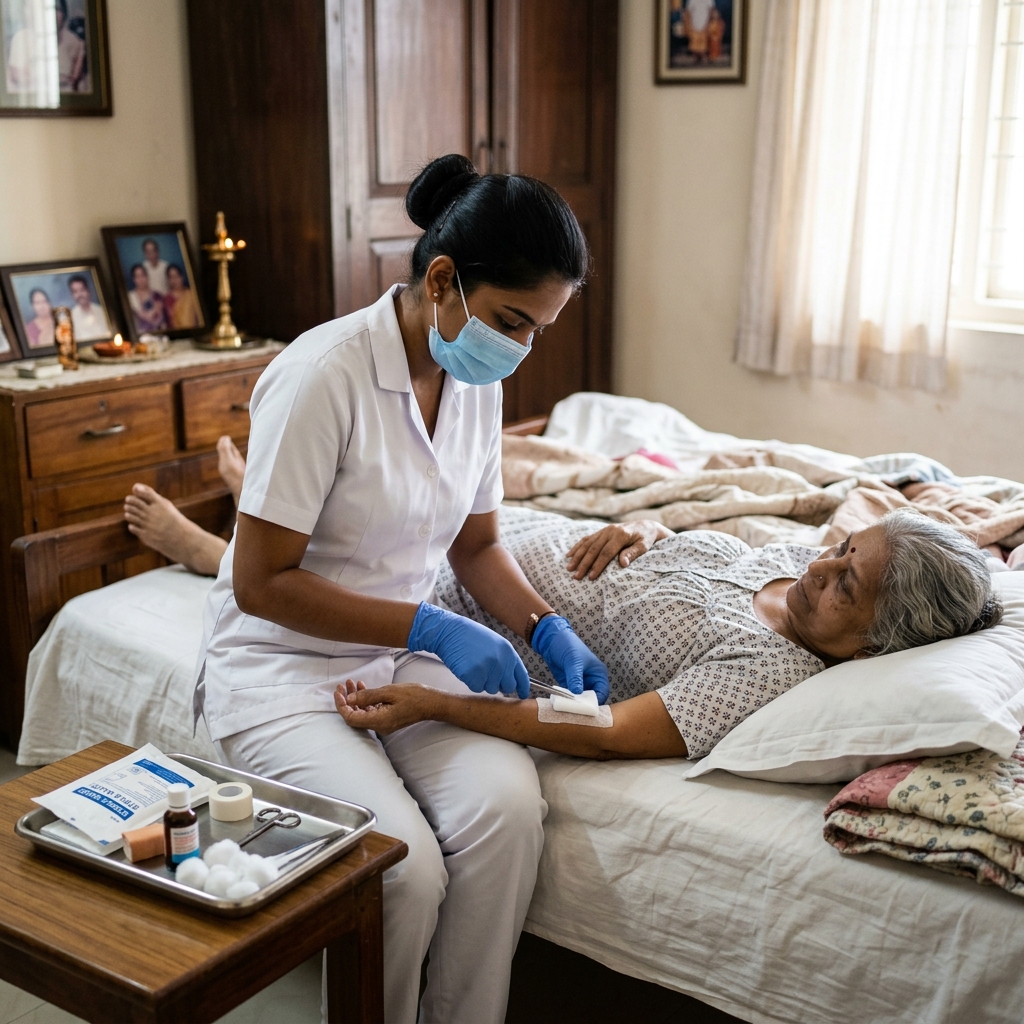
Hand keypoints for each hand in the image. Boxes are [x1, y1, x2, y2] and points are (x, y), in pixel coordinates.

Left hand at [334, 681, 436, 734]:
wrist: (432, 703)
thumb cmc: (414, 696)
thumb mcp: (389, 692)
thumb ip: (368, 696)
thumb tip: (349, 699)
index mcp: (379, 721)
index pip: (351, 719)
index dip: (341, 706)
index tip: (338, 692)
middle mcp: (379, 726)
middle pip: (355, 716)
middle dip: (346, 701)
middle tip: (342, 685)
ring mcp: (383, 723)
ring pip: (362, 713)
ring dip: (355, 699)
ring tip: (351, 683)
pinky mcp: (387, 719)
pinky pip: (371, 711)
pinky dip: (364, 700)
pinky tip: (363, 687)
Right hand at [407, 602, 529, 697]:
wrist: (451, 631)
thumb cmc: (471, 637)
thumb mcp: (495, 643)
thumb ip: (505, 660)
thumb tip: (511, 680)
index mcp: (509, 652)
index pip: (521, 675)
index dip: (523, 687)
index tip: (522, 695)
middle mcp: (501, 662)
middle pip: (507, 686)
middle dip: (498, 684)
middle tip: (487, 674)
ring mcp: (488, 669)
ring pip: (490, 688)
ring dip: (482, 682)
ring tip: (474, 665)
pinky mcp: (474, 676)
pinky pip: (476, 688)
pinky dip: (471, 682)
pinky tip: (467, 668)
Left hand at [531, 615, 609, 703]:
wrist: (551, 640)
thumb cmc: (568, 645)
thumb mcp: (573, 661)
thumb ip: (576, 677)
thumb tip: (577, 693)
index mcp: (598, 674)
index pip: (602, 692)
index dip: (596, 701)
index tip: (586, 708)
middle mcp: (591, 681)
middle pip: (592, 699)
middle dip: (584, 705)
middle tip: (575, 711)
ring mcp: (580, 684)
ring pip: (580, 700)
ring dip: (574, 704)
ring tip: (567, 709)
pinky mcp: (569, 686)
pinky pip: (570, 697)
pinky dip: (566, 701)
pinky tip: (561, 704)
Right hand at [566, 520, 670, 579]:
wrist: (645, 526)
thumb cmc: (646, 539)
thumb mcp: (644, 547)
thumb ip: (632, 554)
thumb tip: (623, 564)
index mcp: (620, 535)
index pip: (606, 553)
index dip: (598, 565)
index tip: (591, 577)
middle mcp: (610, 531)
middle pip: (593, 549)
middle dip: (584, 564)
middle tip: (576, 577)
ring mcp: (604, 530)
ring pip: (587, 544)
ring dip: (577, 557)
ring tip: (569, 569)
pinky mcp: (601, 531)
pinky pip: (586, 539)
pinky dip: (577, 547)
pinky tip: (569, 555)